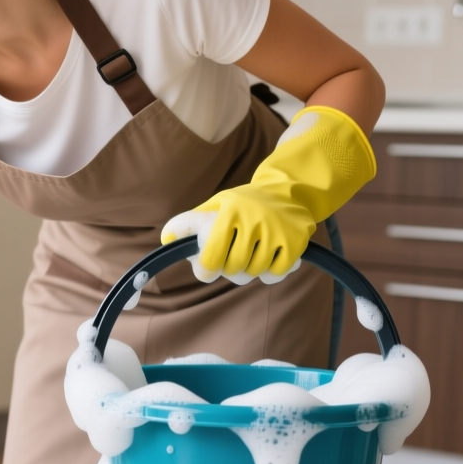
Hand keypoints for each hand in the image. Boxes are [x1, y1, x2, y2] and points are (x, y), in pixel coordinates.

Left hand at [162, 106, 375, 284]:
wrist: (288, 189)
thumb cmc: (241, 204)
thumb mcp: (214, 206)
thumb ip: (188, 223)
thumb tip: (166, 240)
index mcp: (229, 212)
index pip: (212, 257)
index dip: (206, 270)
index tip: (207, 271)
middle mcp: (254, 220)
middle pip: (233, 269)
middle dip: (229, 268)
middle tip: (231, 258)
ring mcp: (277, 231)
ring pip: (254, 273)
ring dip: (249, 270)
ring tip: (250, 253)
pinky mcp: (296, 242)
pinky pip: (275, 274)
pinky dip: (269, 273)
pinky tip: (267, 258)